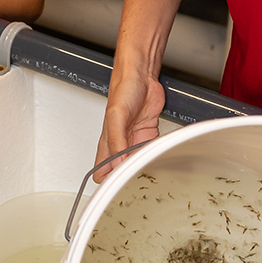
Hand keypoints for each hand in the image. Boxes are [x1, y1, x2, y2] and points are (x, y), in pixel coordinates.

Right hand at [95, 67, 165, 181]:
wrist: (142, 77)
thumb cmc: (123, 90)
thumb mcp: (116, 117)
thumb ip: (116, 141)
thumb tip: (116, 163)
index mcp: (107, 143)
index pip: (102, 172)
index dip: (108, 182)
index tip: (119, 185)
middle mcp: (120, 144)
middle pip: (121, 172)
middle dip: (129, 178)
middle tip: (139, 181)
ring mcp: (135, 141)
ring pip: (138, 164)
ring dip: (144, 167)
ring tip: (151, 170)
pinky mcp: (149, 136)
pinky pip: (151, 152)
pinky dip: (156, 156)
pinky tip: (159, 156)